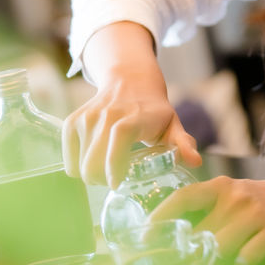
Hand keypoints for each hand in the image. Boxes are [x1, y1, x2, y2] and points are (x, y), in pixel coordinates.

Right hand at [63, 22, 201, 187]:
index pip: (119, 138)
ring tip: (106, 171)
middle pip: (94, 160)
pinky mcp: (73, 121)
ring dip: (91, 174)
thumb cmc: (154, 110)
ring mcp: (87, 117)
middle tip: (114, 180)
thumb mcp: (172, 124)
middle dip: (102, 179)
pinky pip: (68, 155)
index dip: (114, 164)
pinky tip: (93, 162)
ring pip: (80, 163)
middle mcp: (107, 115)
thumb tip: (195, 162)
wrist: (130, 81)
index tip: (116, 183)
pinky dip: (77, 165)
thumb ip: (182, 143)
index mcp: (134, 117)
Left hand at [152, 175, 264, 264]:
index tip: (144, 237)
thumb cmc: (264, 200)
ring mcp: (257, 214)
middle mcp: (236, 198)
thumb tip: (174, 240)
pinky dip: (242, 263)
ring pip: (220, 247)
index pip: (182, 198)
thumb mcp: (234, 195)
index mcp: (221, 187)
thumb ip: (207, 212)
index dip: (160, 217)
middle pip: (199, 233)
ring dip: (213, 263)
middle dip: (186, 255)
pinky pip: (248, 256)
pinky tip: (244, 261)